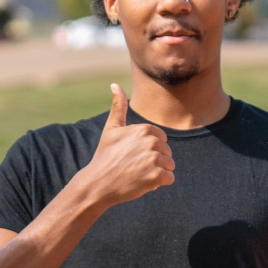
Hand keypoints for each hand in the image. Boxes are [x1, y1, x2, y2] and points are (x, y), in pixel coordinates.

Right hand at [73, 84, 175, 207]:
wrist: (98, 183)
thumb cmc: (105, 156)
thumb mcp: (111, 129)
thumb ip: (118, 107)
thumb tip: (115, 85)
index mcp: (144, 129)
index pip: (162, 141)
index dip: (149, 150)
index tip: (132, 154)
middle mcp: (152, 141)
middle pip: (167, 153)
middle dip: (154, 162)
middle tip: (133, 166)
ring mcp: (155, 158)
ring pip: (169, 166)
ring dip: (157, 172)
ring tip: (137, 174)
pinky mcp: (157, 175)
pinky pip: (169, 179)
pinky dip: (158, 183)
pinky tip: (142, 182)